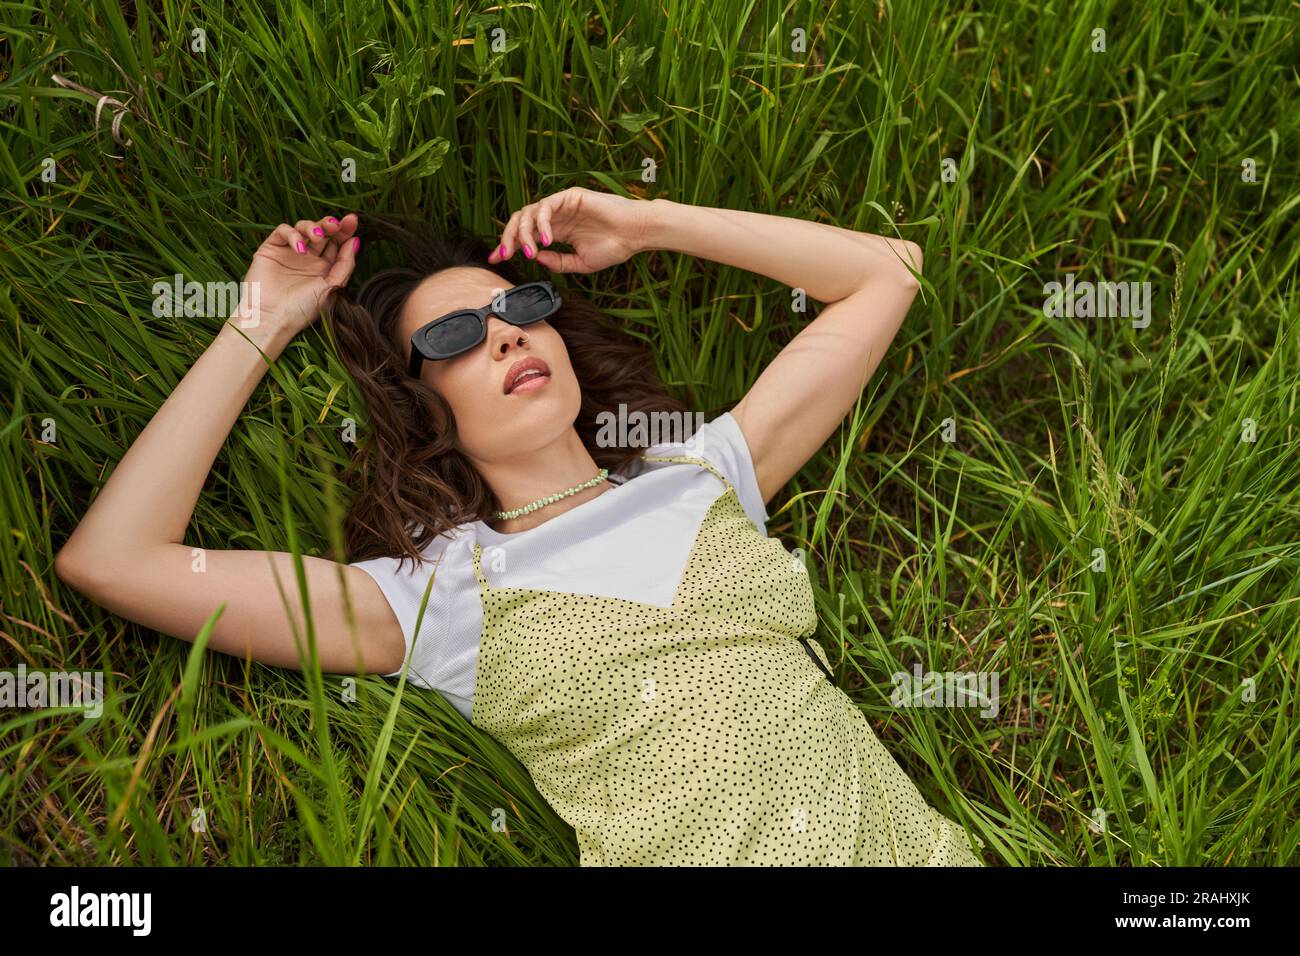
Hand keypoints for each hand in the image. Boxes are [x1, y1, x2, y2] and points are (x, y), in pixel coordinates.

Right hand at [231, 213, 360, 341]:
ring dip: (314, 226)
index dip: (345, 231)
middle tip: (335, 225)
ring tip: (318, 236)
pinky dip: (293, 234)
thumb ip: (345, 264)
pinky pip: (283, 231)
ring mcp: (289, 252)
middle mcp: (308, 258)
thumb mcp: (332, 287)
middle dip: (331, 225)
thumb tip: (355, 241)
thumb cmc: (303, 308)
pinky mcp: (271, 248)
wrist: (273, 317)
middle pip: (323, 232)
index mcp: (324, 268)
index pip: (337, 243)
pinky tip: (301, 248)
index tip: (352, 221)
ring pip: (304, 227)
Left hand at [487, 187, 653, 273]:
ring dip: (522, 233)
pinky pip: (545, 206)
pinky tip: (547, 240)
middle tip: (504, 255)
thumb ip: (557, 263)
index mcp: (557, 231)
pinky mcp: (569, 196)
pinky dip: (541, 223)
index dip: (508, 246)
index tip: (496, 260)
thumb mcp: (580, 264)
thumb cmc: (614, 247)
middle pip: (520, 222)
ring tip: (529, 252)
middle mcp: (556, 217)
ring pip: (528, 213)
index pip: (525, 236)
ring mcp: (561, 205)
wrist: (635, 234)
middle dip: (507, 238)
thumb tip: (536, 259)